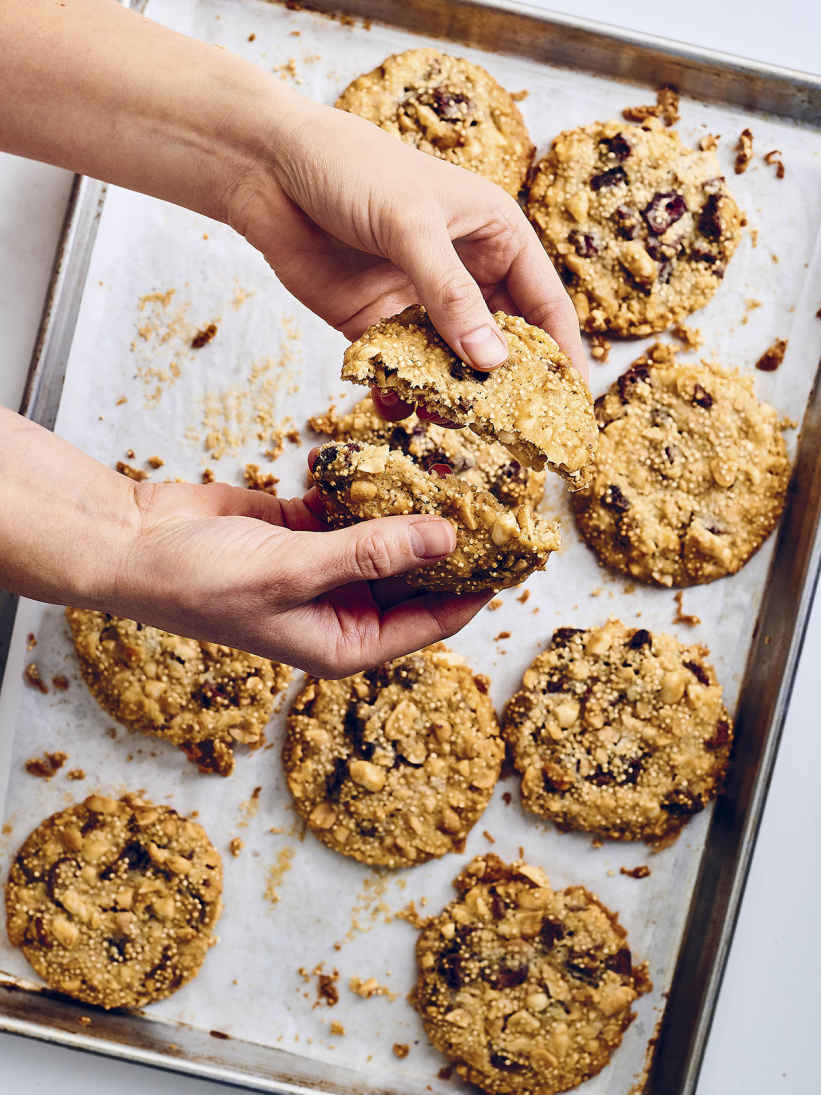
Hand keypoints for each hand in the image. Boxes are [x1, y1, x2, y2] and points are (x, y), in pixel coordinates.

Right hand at [111, 480, 486, 675]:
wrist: (133, 542)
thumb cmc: (199, 580)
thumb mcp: (292, 572)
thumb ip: (370, 554)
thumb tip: (446, 538)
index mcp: (346, 642)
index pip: (434, 620)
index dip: (479, 587)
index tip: (518, 548)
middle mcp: (343, 608)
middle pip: (418, 574)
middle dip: (452, 536)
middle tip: (497, 492)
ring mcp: (327, 565)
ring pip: (390, 534)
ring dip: (415, 503)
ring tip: (460, 462)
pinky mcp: (307, 526)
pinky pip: (355, 504)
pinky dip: (371, 481)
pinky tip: (397, 449)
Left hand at [229, 98, 586, 424]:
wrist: (267, 169)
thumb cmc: (351, 168)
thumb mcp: (410, 224)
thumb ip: (450, 295)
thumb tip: (491, 362)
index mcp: (495, 235)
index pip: (544, 303)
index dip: (561, 353)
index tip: (572, 402)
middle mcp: (464, 272)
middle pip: (501, 342)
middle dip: (503, 384)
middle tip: (508, 429)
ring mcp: (419, 301)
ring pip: (451, 363)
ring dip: (451, 394)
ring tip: (444, 421)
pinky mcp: (374, 324)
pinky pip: (400, 369)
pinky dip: (401, 392)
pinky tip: (396, 407)